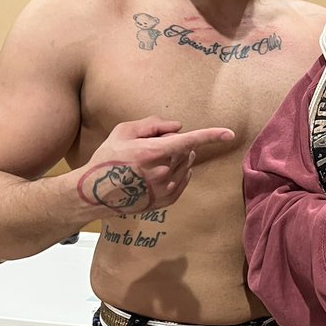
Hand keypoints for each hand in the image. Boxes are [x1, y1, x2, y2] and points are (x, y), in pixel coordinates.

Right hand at [75, 117, 233, 213]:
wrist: (95, 192)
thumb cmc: (107, 158)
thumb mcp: (123, 132)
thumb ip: (153, 125)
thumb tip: (178, 127)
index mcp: (151, 152)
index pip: (189, 141)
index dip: (211, 136)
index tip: (230, 134)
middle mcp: (162, 172)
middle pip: (186, 151)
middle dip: (177, 144)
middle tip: (154, 146)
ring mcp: (165, 188)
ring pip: (186, 166)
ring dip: (179, 158)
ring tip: (154, 159)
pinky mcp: (166, 200)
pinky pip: (184, 180)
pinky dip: (179, 172)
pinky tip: (161, 170)